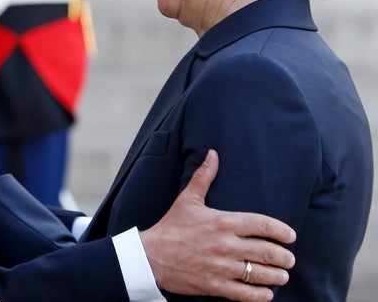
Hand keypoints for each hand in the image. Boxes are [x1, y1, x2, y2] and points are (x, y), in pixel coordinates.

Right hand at [140, 150, 295, 301]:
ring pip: (260, 274)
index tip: (290, 236)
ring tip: (282, 275)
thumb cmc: (171, 227)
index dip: (282, 231)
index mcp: (223, 222)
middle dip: (284, 257)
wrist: (150, 256)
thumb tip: (213, 154)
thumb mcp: (187, 199)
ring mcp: (222, 267)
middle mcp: (226, 245)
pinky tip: (267, 293)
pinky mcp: (215, 286)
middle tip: (289, 259)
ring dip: (277, 276)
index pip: (263, 225)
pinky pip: (246, 294)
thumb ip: (204, 177)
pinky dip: (261, 295)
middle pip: (267, 252)